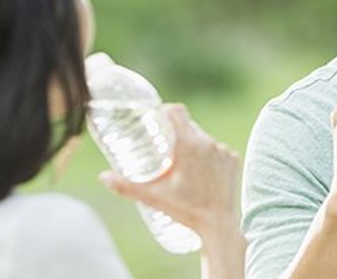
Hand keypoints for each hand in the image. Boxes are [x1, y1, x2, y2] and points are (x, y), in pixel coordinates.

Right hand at [98, 103, 241, 243]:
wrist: (220, 226)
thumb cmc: (186, 210)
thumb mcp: (153, 197)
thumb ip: (126, 186)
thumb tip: (103, 177)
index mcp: (189, 145)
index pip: (177, 111)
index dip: (166, 111)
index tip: (157, 119)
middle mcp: (209, 143)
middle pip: (189, 125)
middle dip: (176, 133)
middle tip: (164, 147)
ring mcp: (224, 151)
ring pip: (204, 138)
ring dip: (194, 145)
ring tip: (182, 161)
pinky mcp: (234, 161)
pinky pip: (219, 150)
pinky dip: (210, 155)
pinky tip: (202, 169)